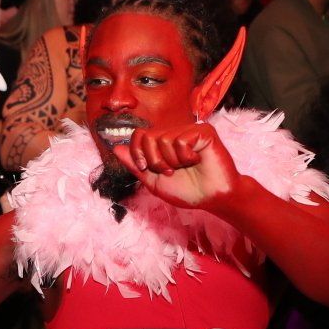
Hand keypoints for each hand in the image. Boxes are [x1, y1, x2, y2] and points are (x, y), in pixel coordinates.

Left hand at [111, 122, 241, 211]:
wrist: (212, 198)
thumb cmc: (187, 191)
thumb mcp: (154, 181)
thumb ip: (136, 165)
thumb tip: (116, 149)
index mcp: (163, 143)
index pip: (139, 135)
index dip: (137, 152)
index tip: (145, 168)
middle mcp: (175, 133)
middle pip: (148, 136)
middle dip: (154, 160)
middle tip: (170, 171)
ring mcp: (190, 130)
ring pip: (164, 138)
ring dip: (171, 161)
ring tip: (185, 167)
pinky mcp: (204, 131)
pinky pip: (181, 140)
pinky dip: (185, 156)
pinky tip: (197, 160)